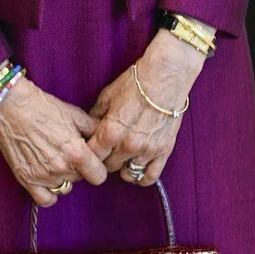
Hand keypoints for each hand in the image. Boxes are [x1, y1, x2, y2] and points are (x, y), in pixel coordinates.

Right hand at [0, 76, 107, 206]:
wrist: (12, 106)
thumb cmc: (44, 107)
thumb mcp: (75, 115)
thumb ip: (94, 130)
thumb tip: (107, 138)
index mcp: (77, 152)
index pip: (99, 176)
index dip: (97, 168)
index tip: (92, 161)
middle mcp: (61, 167)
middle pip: (81, 180)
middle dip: (79, 169)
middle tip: (69, 154)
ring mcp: (43, 175)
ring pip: (65, 188)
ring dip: (64, 178)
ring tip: (55, 161)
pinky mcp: (26, 179)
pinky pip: (46, 200)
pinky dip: (49, 193)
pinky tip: (48, 180)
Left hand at [87, 28, 205, 184]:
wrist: (166, 76)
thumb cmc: (135, 82)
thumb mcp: (107, 95)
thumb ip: (96, 116)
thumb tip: (88, 128)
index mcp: (110, 132)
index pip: (92, 157)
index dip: (88, 155)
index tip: (90, 151)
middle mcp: (127, 145)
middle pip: (108, 167)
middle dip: (105, 160)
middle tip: (107, 152)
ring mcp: (146, 150)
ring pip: (127, 174)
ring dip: (122, 168)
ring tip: (122, 159)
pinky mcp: (163, 151)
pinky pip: (150, 177)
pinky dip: (142, 177)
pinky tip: (137, 169)